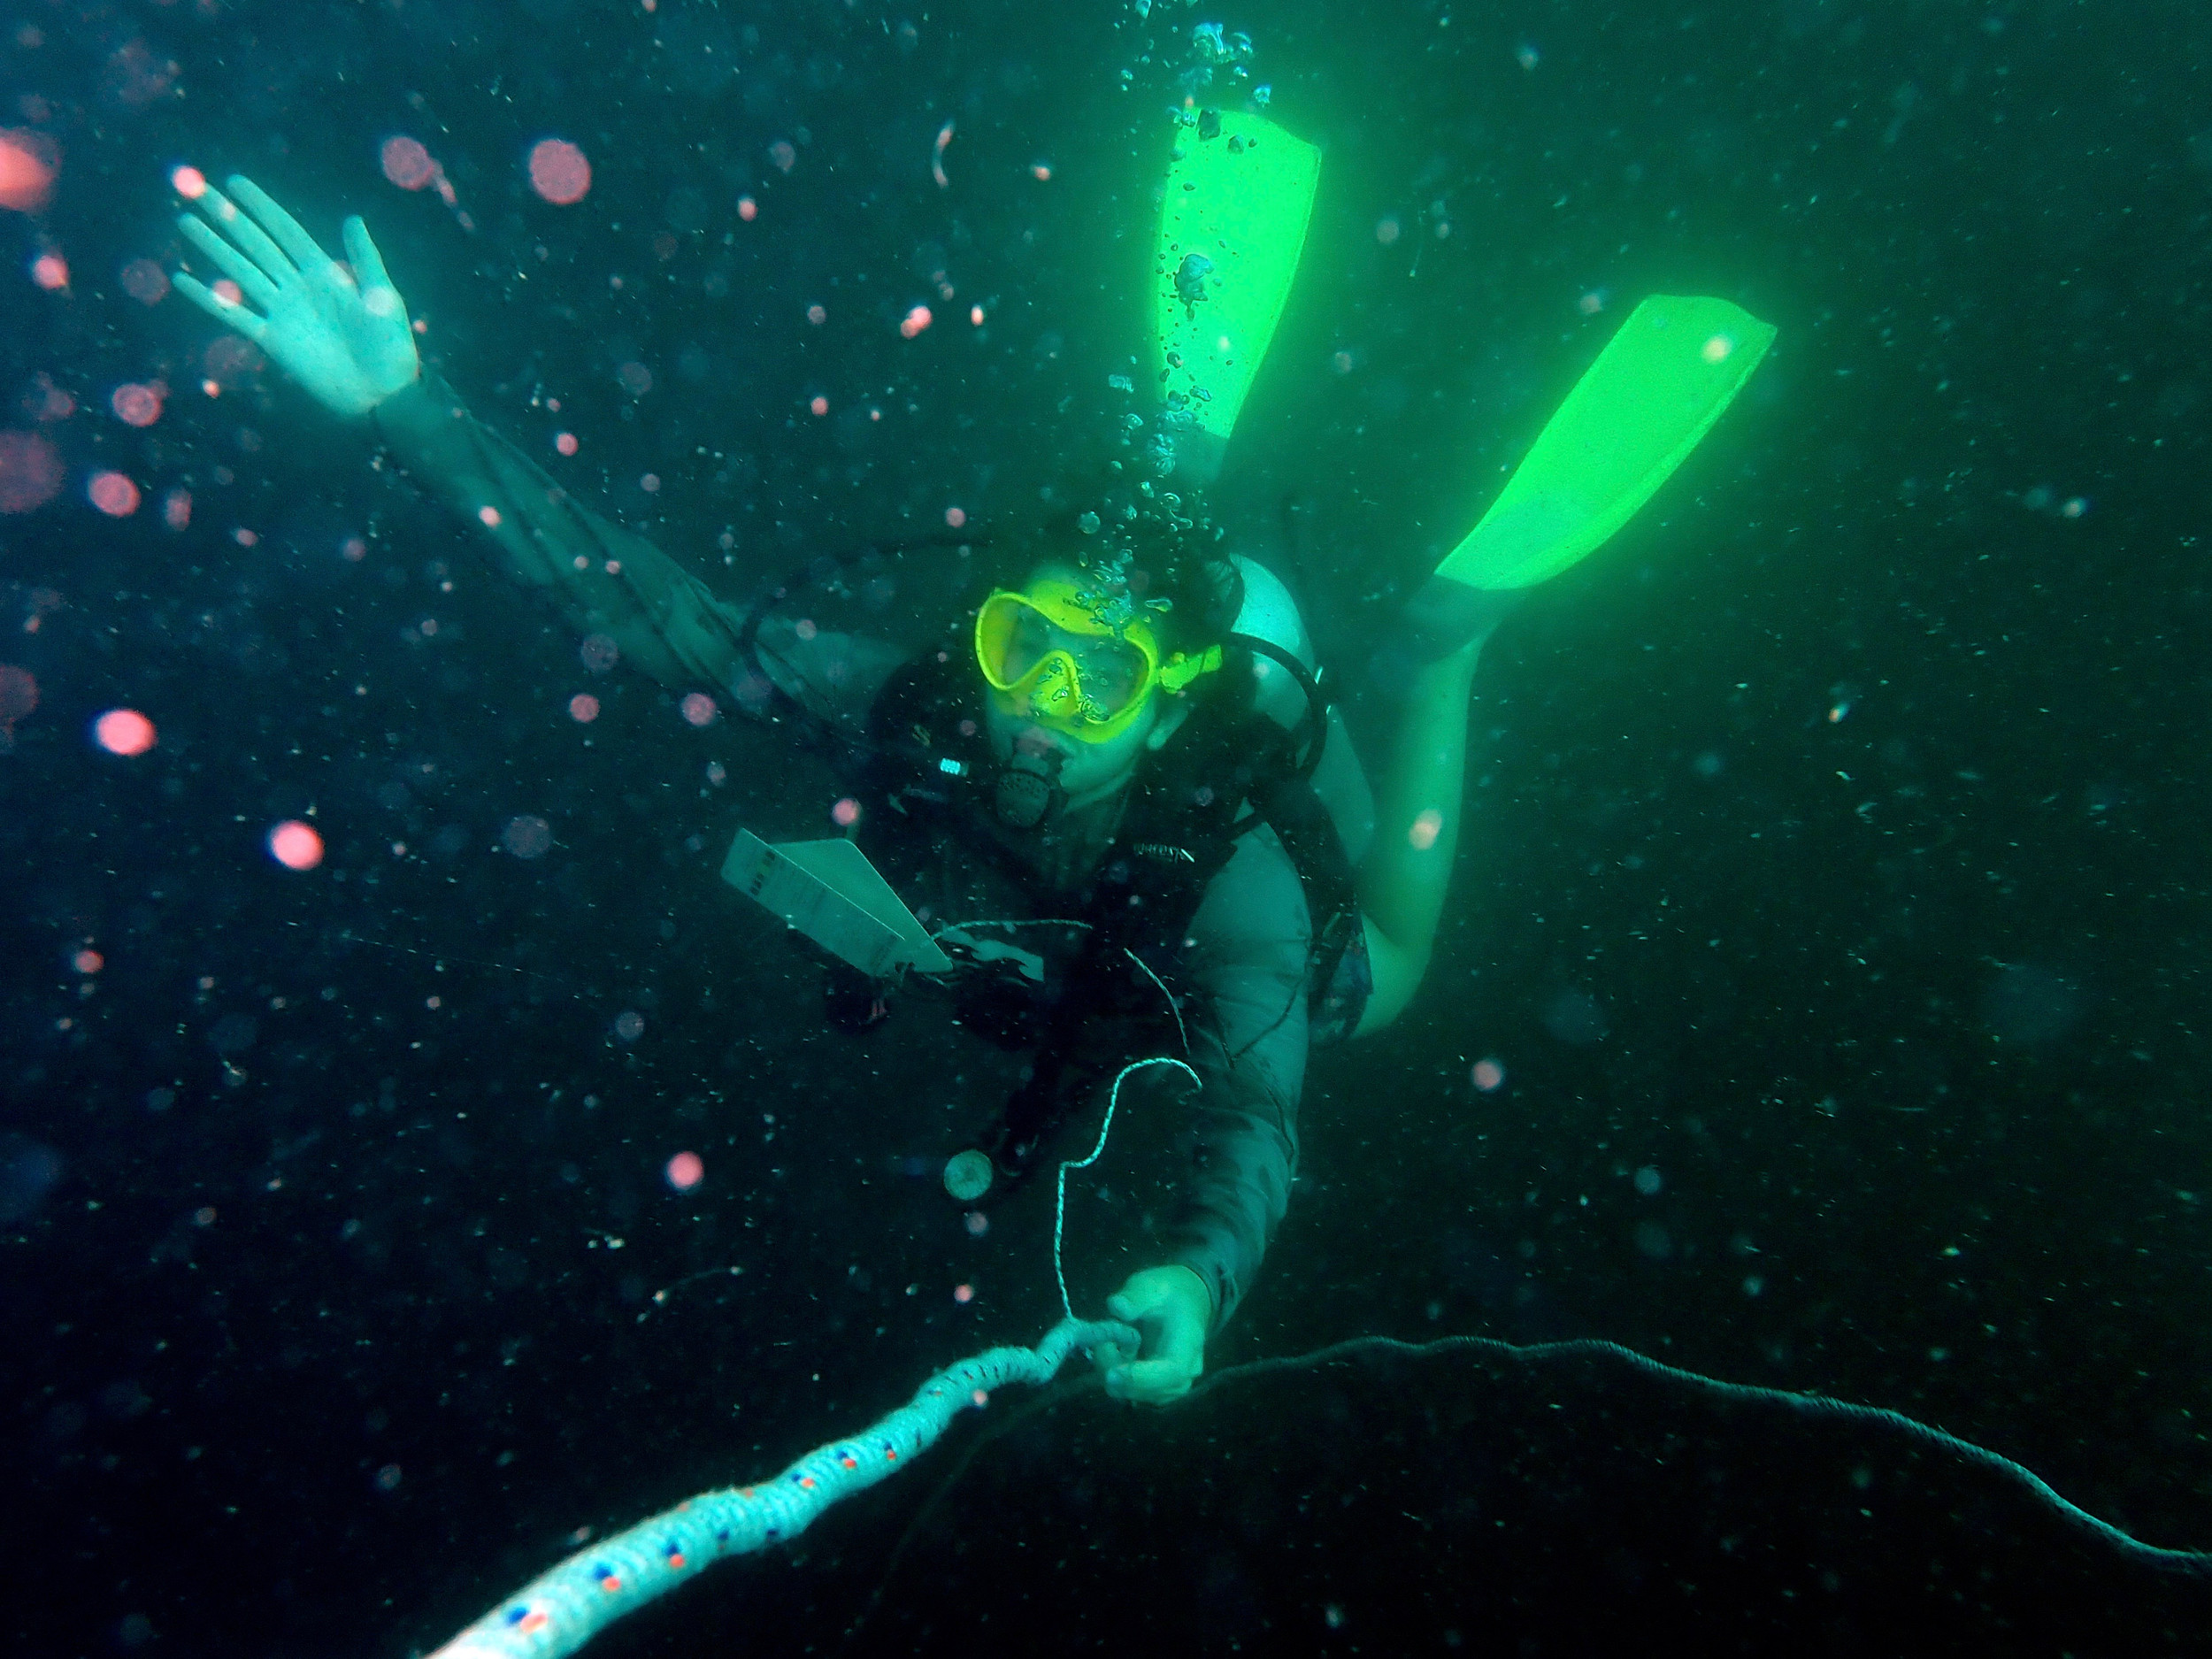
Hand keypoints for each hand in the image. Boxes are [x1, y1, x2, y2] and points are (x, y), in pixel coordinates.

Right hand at [171, 173, 418, 417]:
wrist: (382, 395)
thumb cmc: (390, 348)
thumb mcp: (384, 299)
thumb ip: (365, 260)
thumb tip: (352, 218)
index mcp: (325, 274)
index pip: (287, 232)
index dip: (262, 207)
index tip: (235, 182)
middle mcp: (298, 288)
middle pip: (256, 245)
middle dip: (227, 217)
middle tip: (197, 189)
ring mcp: (283, 313)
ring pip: (240, 272)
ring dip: (213, 247)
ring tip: (186, 221)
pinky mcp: (273, 340)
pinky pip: (233, 316)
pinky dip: (208, 299)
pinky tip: (183, 280)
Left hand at [1095, 1264, 1211, 1404]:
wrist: (1185, 1302)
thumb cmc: (1169, 1293)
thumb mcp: (1152, 1285)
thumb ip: (1135, 1296)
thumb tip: (1116, 1306)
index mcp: (1189, 1345)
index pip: (1172, 1372)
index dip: (1141, 1377)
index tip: (1112, 1372)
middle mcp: (1185, 1373)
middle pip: (1149, 1390)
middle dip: (1116, 1370)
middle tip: (1100, 1341)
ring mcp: (1171, 1385)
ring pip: (1133, 1394)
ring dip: (1111, 1371)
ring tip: (1108, 1341)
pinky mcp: (1155, 1390)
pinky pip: (1128, 1391)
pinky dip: (1113, 1374)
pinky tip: (1113, 1351)